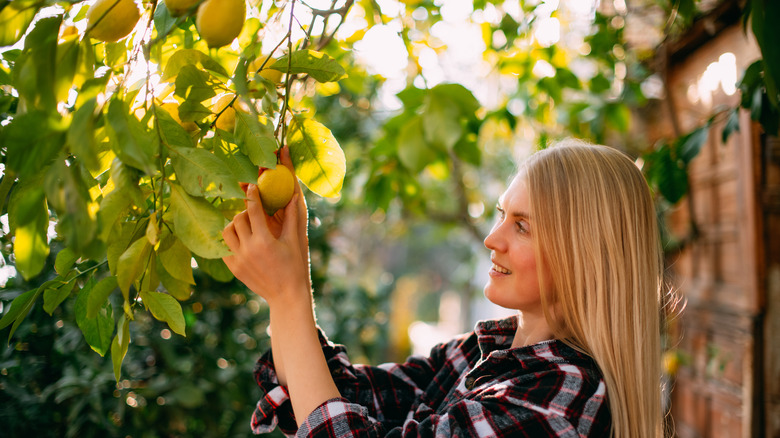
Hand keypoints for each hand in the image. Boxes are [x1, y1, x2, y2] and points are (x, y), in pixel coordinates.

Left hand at [222, 151, 310, 307]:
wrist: (286, 295)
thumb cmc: (295, 267)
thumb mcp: (294, 241)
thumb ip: (291, 217)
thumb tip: (294, 196)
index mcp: (265, 241)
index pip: (254, 210)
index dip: (252, 195)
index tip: (251, 187)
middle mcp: (248, 249)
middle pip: (238, 219)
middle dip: (245, 212)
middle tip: (253, 213)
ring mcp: (239, 260)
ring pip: (227, 231)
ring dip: (235, 225)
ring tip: (246, 227)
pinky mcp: (234, 268)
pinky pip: (224, 248)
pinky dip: (231, 240)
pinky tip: (242, 240)